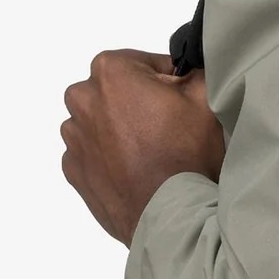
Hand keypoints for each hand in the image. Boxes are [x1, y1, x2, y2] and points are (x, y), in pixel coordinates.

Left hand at [61, 48, 226, 246]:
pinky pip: (92, 152)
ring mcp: (73, 138)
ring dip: (121, 128)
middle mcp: (81, 99)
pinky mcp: (73, 170)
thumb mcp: (205, 97)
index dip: (167, 80)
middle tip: (167, 127)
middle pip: (116, 90)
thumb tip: (189, 68)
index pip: (144, 63)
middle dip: (138, 101)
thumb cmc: (185, 153)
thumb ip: (194, 69)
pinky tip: (135, 169)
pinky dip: (109, 156)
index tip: (181, 101)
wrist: (168, 216)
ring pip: (100, 121)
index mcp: (110, 71)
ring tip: (151, 152)